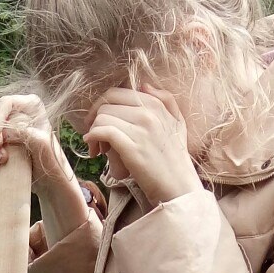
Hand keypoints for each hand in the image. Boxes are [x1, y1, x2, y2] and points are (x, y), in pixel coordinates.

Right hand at [0, 94, 72, 191]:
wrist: (50, 181)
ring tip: (3, 161)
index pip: (6, 102)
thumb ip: (24, 132)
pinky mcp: (4, 144)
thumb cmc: (51, 160)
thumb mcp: (40, 143)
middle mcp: (19, 114)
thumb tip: (4, 132)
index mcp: (31, 106)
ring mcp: (10, 129)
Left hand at [84, 88, 201, 207]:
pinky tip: (94, 149)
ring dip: (93, 132)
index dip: (103, 106)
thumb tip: (144, 85)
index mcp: (156, 105)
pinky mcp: (132, 147)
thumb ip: (165, 100)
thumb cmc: (176, 159)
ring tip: (99, 149)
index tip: (101, 122)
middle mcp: (148, 113)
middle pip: (107, 103)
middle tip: (96, 137)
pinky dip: (93, 138)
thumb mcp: (178, 123)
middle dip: (95, 117)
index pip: (117, 93)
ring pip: (102, 117)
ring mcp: (140, 129)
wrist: (180, 187)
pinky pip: (103, 131)